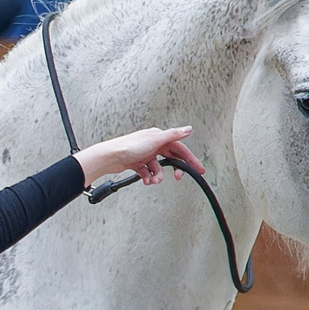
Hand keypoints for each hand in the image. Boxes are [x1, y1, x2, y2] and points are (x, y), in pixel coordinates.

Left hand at [76, 125, 201, 192]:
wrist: (110, 156)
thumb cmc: (129, 146)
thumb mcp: (155, 139)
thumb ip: (173, 135)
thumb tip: (188, 129)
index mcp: (159, 137)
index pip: (179, 148)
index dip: (190, 159)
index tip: (198, 169)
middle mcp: (153, 144)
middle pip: (170, 158)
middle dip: (175, 168)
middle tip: (179, 177)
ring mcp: (145, 154)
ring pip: (158, 167)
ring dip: (157, 176)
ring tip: (153, 180)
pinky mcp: (137, 163)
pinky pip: (148, 172)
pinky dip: (148, 177)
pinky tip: (146, 180)